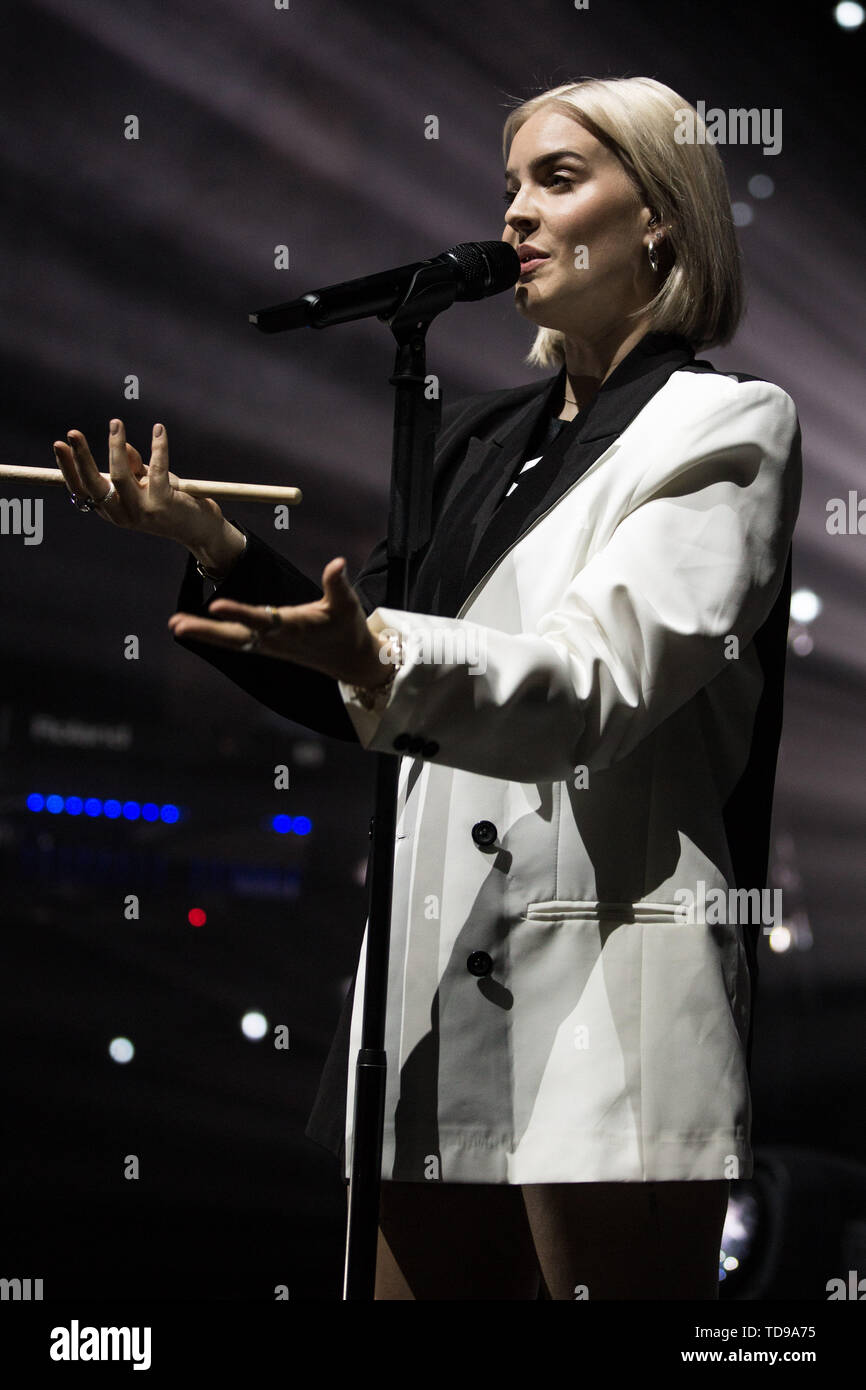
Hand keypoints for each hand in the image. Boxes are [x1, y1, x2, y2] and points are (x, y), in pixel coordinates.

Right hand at [53, 419, 223, 545]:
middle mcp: (122, 514)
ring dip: (116, 446)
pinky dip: (158, 446)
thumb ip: (133, 467)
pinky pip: (157, 468)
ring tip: (115, 423)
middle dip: (80, 457)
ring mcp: (141, 511)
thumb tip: (125, 446)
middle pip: (93, 484)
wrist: (199, 530)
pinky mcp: (161, 504)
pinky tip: (159, 430)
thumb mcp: (146, 484)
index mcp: (111, 510)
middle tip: (72, 433)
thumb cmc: (169, 503)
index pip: (82, 489)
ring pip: (120, 474)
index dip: (68, 468)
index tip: (59, 444)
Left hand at [167, 556, 394, 686]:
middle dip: (206, 631)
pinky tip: (194, 628)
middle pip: (236, 636)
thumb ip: (338, 583)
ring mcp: (270, 646)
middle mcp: (277, 639)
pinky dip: (215, 636)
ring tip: (175, 625)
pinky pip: (237, 642)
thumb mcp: (347, 604)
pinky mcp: (268, 647)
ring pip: (232, 641)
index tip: (216, 605)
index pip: (262, 618)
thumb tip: (337, 562)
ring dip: (204, 633)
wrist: (351, 661)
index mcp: (295, 626)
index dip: (240, 612)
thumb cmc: (348, 628)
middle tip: (177, 625)